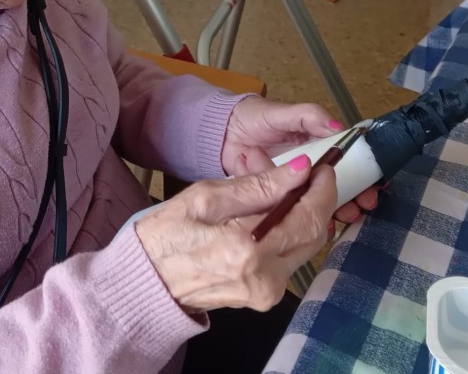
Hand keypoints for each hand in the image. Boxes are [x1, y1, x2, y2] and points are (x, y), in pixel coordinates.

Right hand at [135, 156, 334, 312]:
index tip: (322, 167)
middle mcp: (265, 278)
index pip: (308, 216)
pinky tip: (269, 216)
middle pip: (315, 235)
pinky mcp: (264, 299)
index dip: (323, 188)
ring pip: (305, 247)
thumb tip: (299, 171)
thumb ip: (257, 186)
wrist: (144, 284)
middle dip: (316, 201)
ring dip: (301, 216)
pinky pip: (289, 259)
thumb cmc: (165, 236)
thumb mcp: (205, 197)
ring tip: (279, 191)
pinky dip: (287, 234)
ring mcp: (266, 294)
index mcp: (247, 249)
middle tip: (306, 175)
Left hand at [221, 96, 378, 225]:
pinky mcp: (275, 199)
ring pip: (320, 201)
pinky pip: (294, 212)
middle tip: (364, 205)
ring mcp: (292, 185)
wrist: (219, 133)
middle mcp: (308, 167)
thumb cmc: (253, 117)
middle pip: (339, 185)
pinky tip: (321, 226)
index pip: (347, 160)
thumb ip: (308, 116)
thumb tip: (337, 127)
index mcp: (315, 144)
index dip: (363, 173)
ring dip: (336, 209)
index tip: (374, 185)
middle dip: (355, 196)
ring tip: (347, 215)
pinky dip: (308, 220)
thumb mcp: (282, 112)